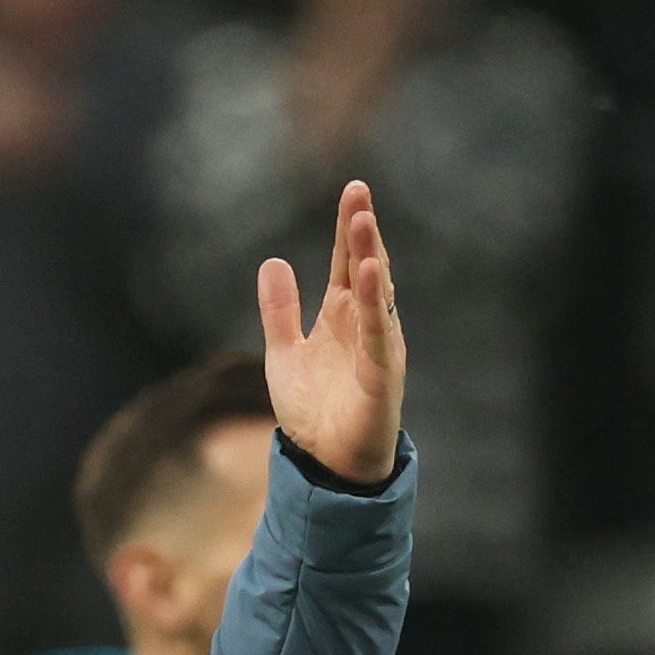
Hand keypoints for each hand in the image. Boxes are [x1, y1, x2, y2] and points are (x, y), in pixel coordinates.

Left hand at [258, 179, 403, 484]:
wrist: (325, 463)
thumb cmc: (314, 410)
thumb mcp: (283, 353)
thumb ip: (280, 310)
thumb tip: (273, 262)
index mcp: (342, 316)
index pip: (348, 262)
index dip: (348, 228)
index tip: (352, 191)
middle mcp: (364, 325)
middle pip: (366, 267)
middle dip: (362, 231)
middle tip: (358, 192)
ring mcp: (377, 347)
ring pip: (377, 293)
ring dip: (371, 256)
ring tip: (363, 220)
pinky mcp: (382, 373)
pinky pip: (379, 332)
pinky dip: (375, 303)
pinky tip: (370, 273)